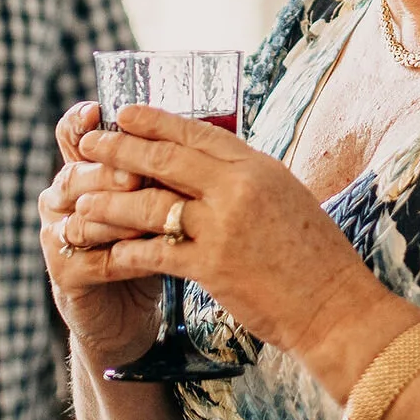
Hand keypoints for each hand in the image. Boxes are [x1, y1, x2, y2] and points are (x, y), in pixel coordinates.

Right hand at [41, 101, 168, 368]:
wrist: (128, 313)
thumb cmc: (146, 246)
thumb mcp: (155, 200)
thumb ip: (159, 168)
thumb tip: (193, 129)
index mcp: (79, 172)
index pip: (70, 137)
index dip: (79, 123)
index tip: (97, 110)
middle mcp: (59, 199)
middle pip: (77, 174)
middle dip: (111, 172)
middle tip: (139, 174)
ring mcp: (56, 237)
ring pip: (86, 217)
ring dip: (124, 216)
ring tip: (158, 217)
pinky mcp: (65, 275)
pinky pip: (97, 261)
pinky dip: (130, 257)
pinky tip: (160, 255)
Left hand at [51, 104, 397, 387]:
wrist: (336, 308)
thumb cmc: (316, 258)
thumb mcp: (288, 199)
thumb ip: (248, 180)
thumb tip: (213, 165)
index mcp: (260, 167)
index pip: (197, 132)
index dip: (155, 120)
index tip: (124, 112)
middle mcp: (239, 188)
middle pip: (164, 158)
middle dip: (119, 148)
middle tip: (88, 144)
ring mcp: (224, 226)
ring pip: (150, 203)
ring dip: (110, 201)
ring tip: (82, 199)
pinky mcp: (213, 265)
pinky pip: (155, 250)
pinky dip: (127, 250)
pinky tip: (108, 251)